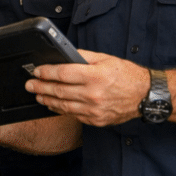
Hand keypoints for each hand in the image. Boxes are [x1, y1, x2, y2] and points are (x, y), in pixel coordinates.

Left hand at [25, 49, 148, 126]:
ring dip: (47, 100)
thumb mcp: (105, 59)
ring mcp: (94, 110)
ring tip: (37, 95)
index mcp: (95, 76)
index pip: (62, 73)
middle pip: (59, 91)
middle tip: (29, 85)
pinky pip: (73, 115)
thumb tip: (63, 55)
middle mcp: (93, 94)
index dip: (46, 72)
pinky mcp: (96, 120)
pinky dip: (61, 110)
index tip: (36, 71)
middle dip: (40, 87)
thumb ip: (83, 56)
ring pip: (63, 106)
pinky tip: (54, 105)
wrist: (146, 96)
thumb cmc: (127, 75)